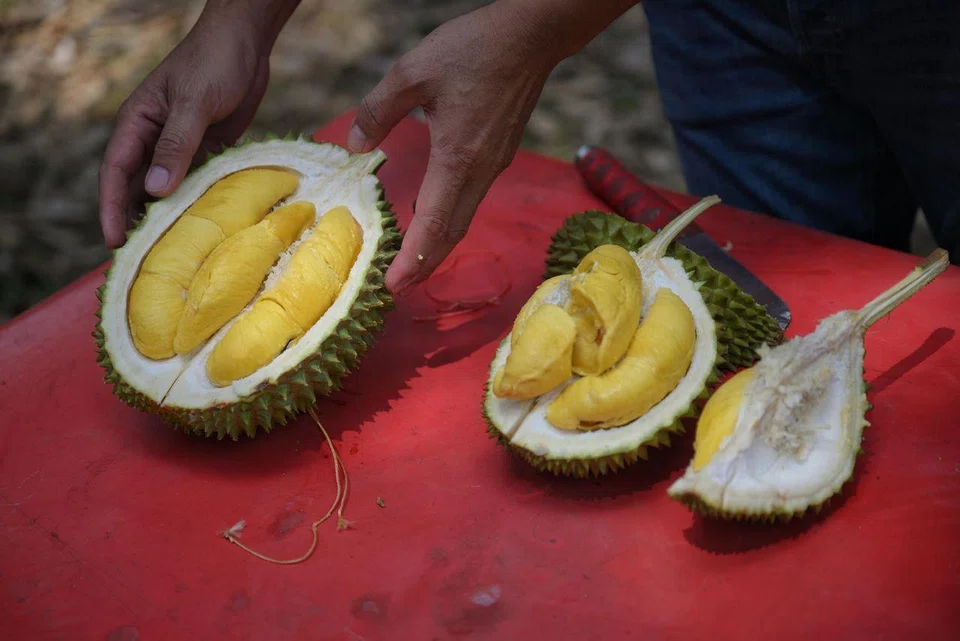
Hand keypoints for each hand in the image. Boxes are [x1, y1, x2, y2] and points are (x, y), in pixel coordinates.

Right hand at [97, 7, 279, 248]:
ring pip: (171, 188)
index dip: (112, 209)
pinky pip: (200, 181)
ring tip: (177, 251)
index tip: (114, 241)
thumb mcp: (193, 103)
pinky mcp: (209, 147)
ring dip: (172, 215)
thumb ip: (176, 146)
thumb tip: (156, 191)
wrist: (246, 44)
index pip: (116, 174)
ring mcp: (182, 144)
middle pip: (140, 187)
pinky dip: (201, 201)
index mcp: (138, 124)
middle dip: (139, 220)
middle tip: (144, 258)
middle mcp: (155, 138)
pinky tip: (209, 226)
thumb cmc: (214, 63)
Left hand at [345, 3, 559, 296]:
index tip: (393, 285)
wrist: (531, 37)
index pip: (433, 223)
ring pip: (463, 218)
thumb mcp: (412, 71)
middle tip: (397, 287)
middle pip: (452, 233)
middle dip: (425, 265)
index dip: (413, 259)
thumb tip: (354, 144)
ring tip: (410, 261)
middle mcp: (479, 171)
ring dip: (437, 245)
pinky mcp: (498, 155)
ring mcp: (493, 165)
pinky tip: (430, 217)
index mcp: (457, 157)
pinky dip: (448, 220)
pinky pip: (470, 199)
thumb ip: (378, 110)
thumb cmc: (473, 49)